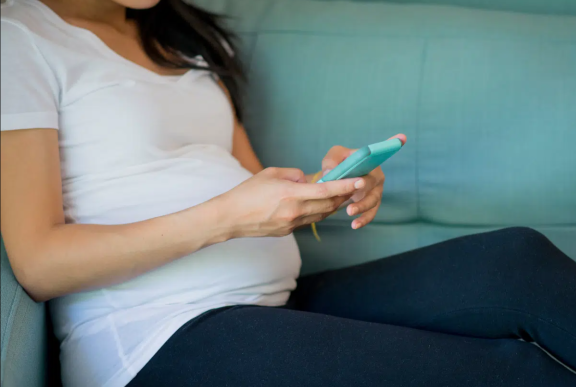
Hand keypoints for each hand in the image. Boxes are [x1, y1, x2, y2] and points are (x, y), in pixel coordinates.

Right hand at [217, 167, 363, 237]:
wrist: (230, 218)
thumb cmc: (247, 192)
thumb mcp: (270, 174)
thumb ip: (294, 174)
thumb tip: (307, 180)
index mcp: (290, 194)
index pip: (326, 190)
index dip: (346, 186)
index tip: (360, 181)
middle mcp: (294, 211)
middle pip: (328, 205)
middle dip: (344, 196)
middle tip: (355, 186)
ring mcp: (292, 224)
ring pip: (321, 215)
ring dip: (333, 206)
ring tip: (341, 195)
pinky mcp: (288, 232)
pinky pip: (309, 221)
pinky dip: (318, 213)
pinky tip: (319, 205)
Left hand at [321, 134, 406, 228]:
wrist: (335, 181)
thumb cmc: (337, 164)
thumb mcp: (332, 158)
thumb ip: (331, 162)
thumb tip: (331, 172)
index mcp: (370, 159)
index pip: (383, 150)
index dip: (392, 143)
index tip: (401, 137)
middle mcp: (376, 174)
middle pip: (374, 182)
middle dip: (364, 189)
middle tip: (351, 194)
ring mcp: (376, 190)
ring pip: (373, 200)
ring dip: (363, 207)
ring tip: (350, 212)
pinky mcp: (371, 204)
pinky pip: (371, 212)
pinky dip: (364, 219)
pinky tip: (355, 225)